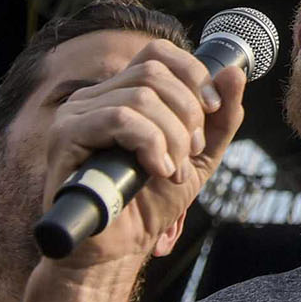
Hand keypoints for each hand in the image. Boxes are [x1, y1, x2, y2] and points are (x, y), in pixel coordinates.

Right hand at [29, 40, 246, 280]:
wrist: (119, 248)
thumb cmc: (152, 200)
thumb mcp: (200, 153)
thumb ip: (221, 115)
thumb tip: (235, 72)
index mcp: (122, 92)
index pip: (158, 53)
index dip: (193, 74)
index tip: (211, 110)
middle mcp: (94, 96)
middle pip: (154, 73)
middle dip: (187, 113)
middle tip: (191, 152)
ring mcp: (76, 114)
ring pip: (141, 97)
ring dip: (172, 136)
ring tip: (173, 170)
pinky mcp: (65, 137)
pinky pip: (119, 119)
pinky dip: (150, 144)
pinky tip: (157, 171)